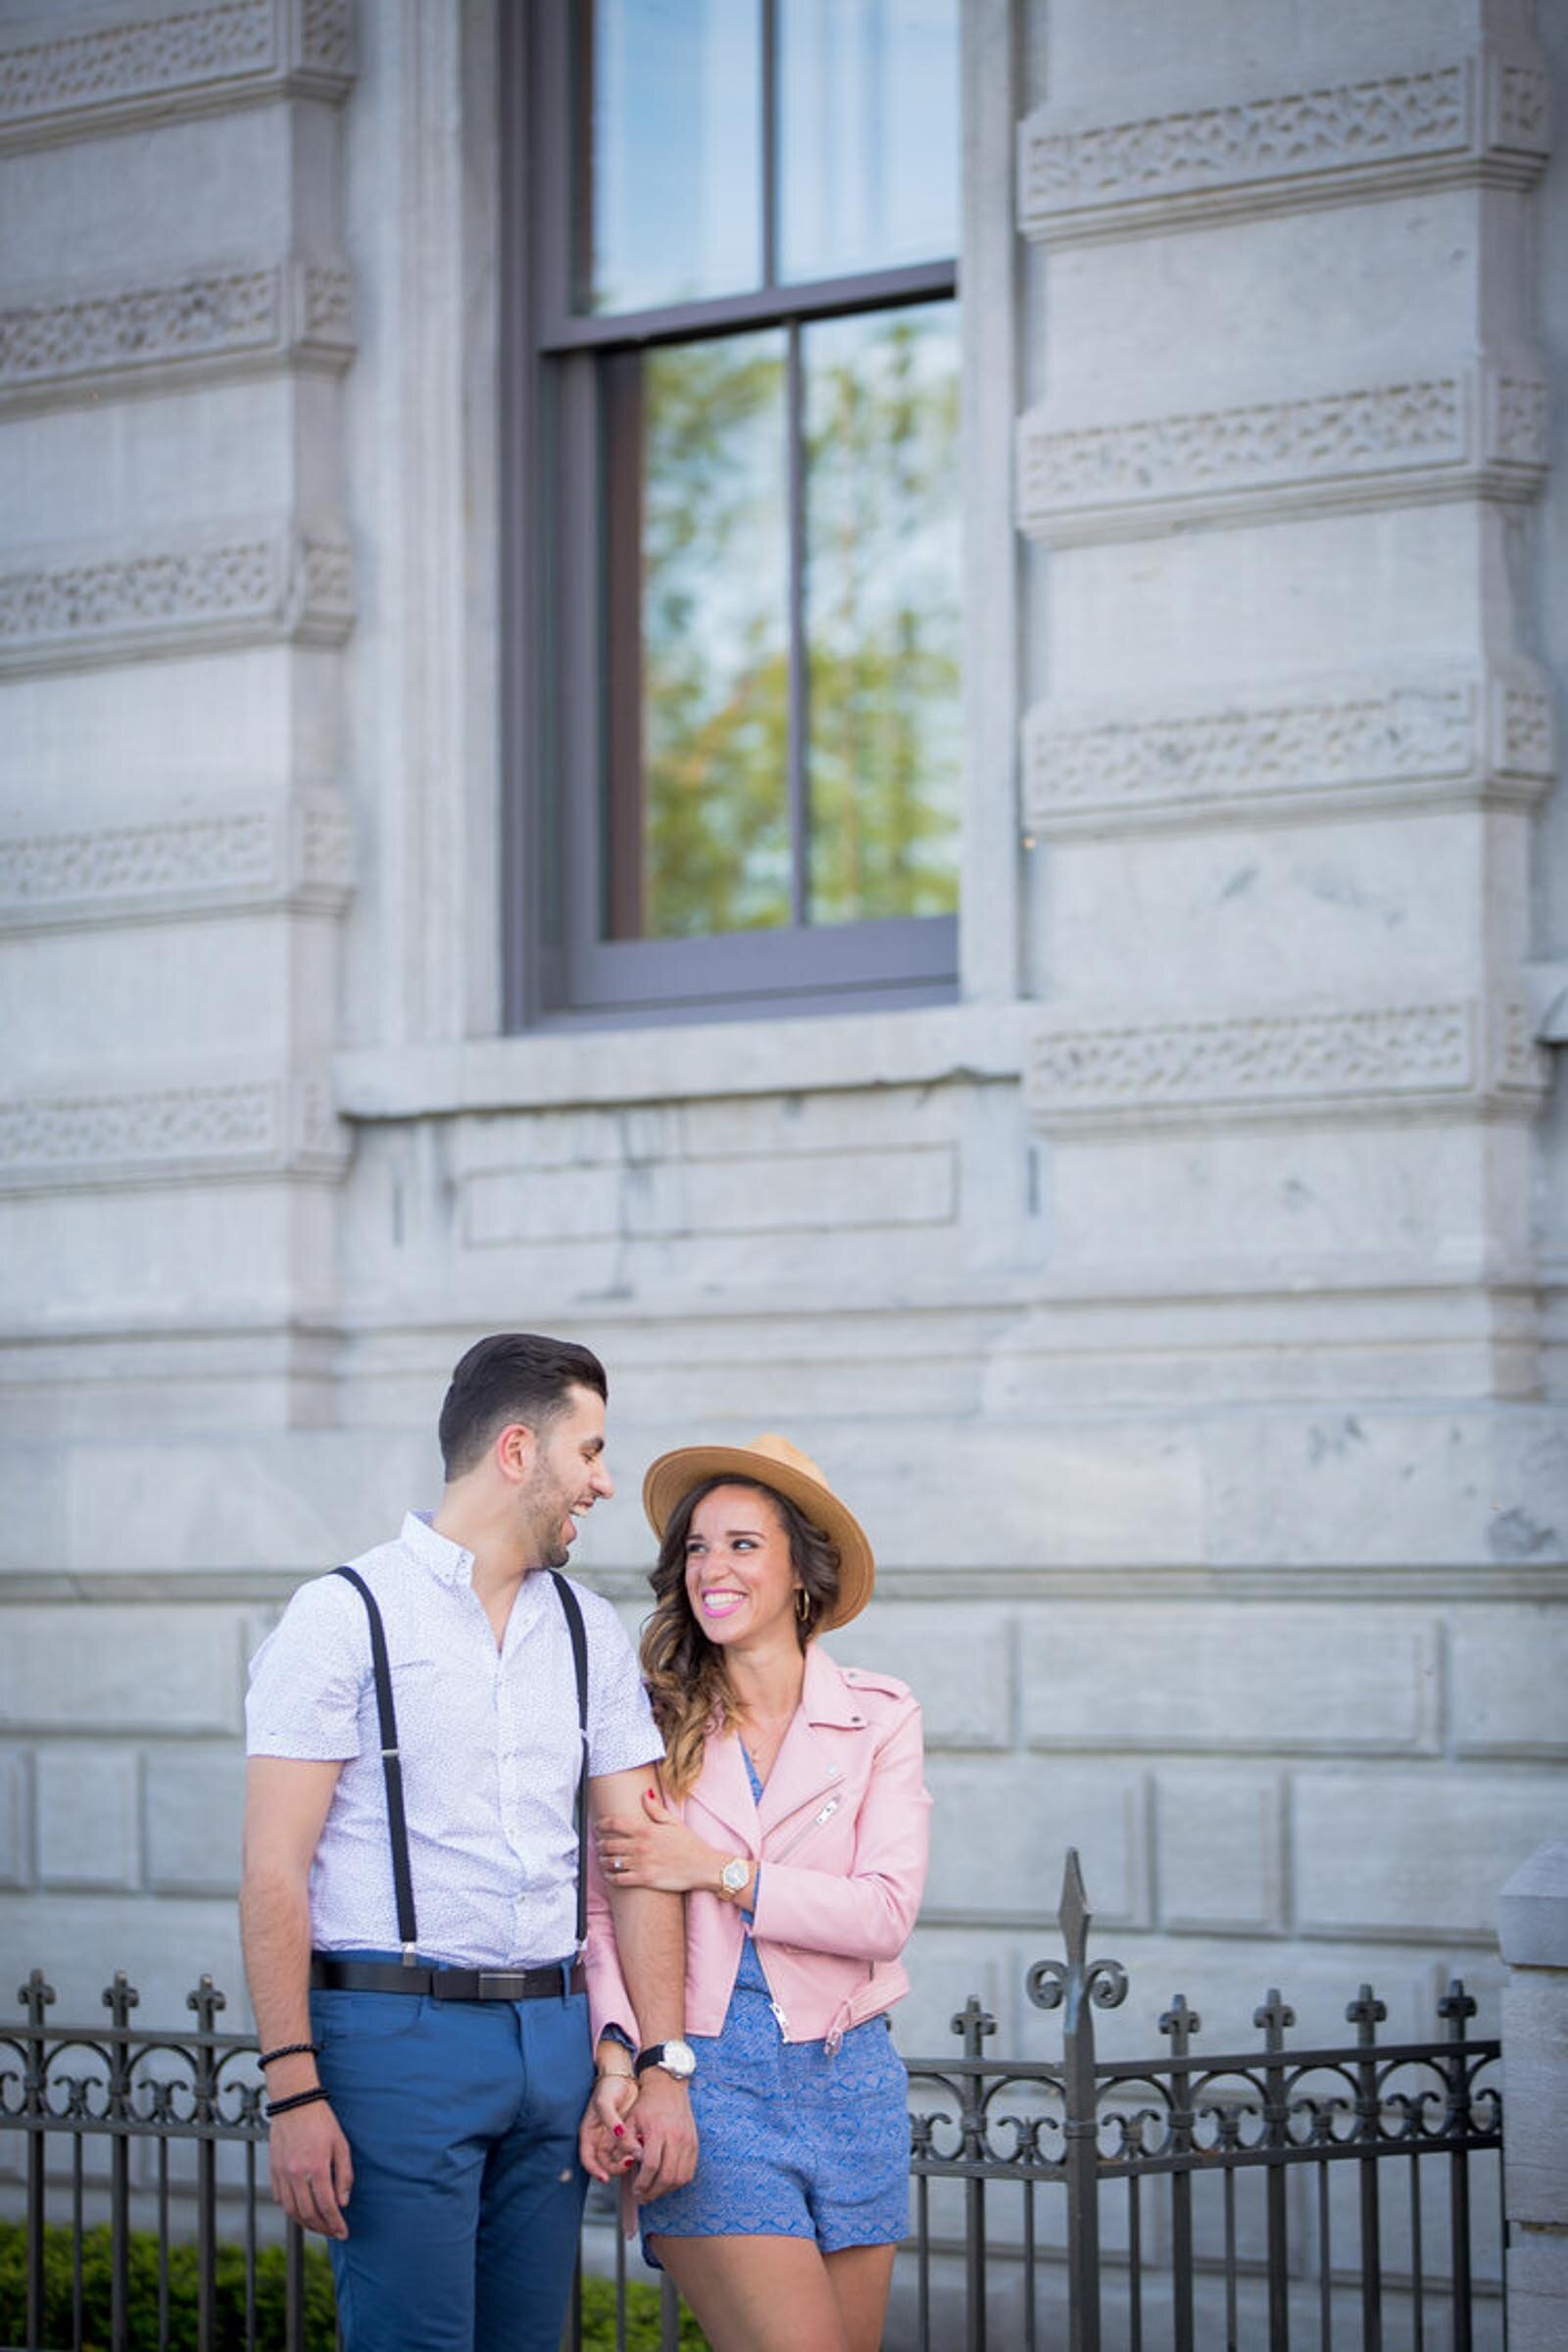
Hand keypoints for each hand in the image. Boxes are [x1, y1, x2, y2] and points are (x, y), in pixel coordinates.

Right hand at [268, 2098, 352, 2238]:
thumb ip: (344, 2175)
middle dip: (322, 2228)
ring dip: (306, 2224)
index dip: (336, 2224)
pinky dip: (291, 2210)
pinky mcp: (273, 2170)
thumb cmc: (322, 2121)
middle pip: (308, 2214)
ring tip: (319, 2226)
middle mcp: (296, 2173)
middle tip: (333, 2232)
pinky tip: (302, 2210)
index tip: (344, 2233)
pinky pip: (280, 2199)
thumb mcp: (341, 2144)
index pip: (327, 2206)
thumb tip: (343, 2203)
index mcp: (317, 2166)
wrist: (295, 2103)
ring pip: (292, 2211)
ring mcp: (282, 2173)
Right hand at [579, 2077, 639, 2184]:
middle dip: (616, 2168)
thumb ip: (611, 2120)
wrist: (623, 2076)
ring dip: (627, 2162)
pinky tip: (643, 2149)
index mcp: (589, 2134)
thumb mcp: (605, 2102)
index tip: (605, 2178)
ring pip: (618, 2159)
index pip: (588, 2159)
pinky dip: (635, 2153)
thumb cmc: (608, 2087)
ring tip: (637, 2155)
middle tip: (628, 2163)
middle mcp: (600, 2140)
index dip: (594, 2171)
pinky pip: (630, 2150)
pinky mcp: (628, 2136)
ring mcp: (614, 2139)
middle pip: (605, 2164)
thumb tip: (620, 2136)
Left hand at [596, 1786, 719, 1893]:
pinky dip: (610, 1876)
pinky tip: (610, 1874)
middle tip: (599, 1844)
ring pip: (611, 1862)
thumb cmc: (689, 1844)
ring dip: (603, 1860)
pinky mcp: (644, 1879)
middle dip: (600, 1843)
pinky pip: (618, 1879)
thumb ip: (655, 1809)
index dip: (602, 1823)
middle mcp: (640, 1846)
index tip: (598, 1825)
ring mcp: (641, 1863)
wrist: (702, 1866)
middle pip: (609, 1843)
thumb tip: (644, 1794)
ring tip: (603, 1859)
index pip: (615, 1823)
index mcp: (646, 1829)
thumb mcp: (674, 1822)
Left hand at [627, 2067, 697, 2199]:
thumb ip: (625, 2144)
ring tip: (653, 2191)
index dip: (642, 2183)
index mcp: (657, 2131)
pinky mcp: (694, 2143)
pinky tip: (666, 2182)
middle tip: (642, 2197)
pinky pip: (690, 2171)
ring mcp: (688, 2141)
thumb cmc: (645, 2104)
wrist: (668, 2086)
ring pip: (681, 2177)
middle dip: (653, 2192)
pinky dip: (678, 2182)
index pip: (651, 2166)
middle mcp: (676, 2137)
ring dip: (666, 2190)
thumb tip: (626, 2166)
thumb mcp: (629, 2120)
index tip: (635, 2190)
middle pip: (667, 2176)